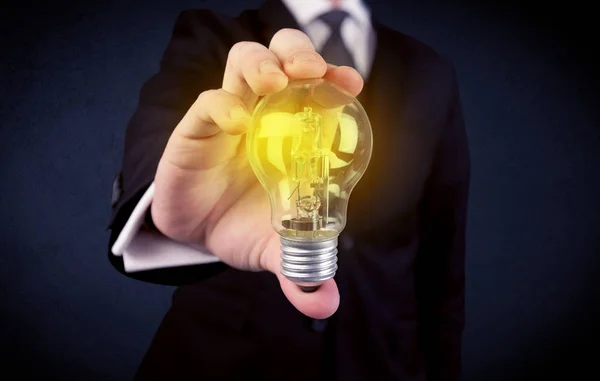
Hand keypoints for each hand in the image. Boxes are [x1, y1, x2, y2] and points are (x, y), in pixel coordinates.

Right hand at [151, 29, 363, 318]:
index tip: (351, 85)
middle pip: (283, 57)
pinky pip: (210, 102)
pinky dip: (225, 104)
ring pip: (245, 63)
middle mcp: (265, 114)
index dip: (335, 77)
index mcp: (293, 132)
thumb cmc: (243, 227)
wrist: (196, 235)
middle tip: (313, 74)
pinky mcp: (196, 128)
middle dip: (299, 53)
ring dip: (264, 65)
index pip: (317, 88)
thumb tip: (327, 301)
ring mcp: (230, 116)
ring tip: (277, 84)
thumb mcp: (275, 248)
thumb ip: (301, 268)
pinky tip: (238, 123)